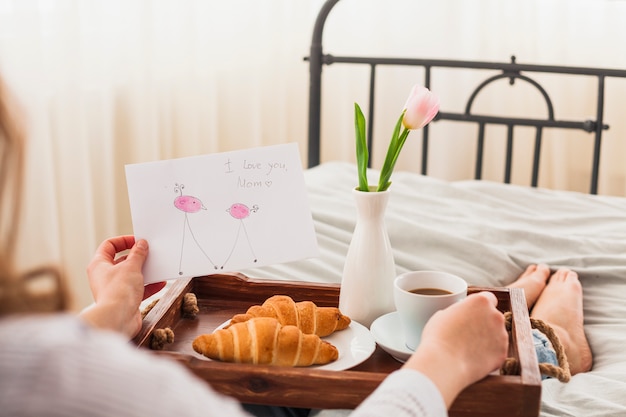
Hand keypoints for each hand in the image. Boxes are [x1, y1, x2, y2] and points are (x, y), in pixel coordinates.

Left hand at [80, 235, 165, 337]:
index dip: (124, 240)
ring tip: (156, 267)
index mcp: (99, 264)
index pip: (109, 245)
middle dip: (137, 257)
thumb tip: (141, 244)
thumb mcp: (132, 266)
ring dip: (145, 271)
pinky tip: (160, 283)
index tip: (137, 241)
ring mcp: (114, 288)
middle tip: (149, 253)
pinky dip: (149, 285)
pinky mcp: (124, 300)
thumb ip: (138, 253)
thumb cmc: (118, 292)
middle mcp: (104, 276)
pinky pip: (138, 288)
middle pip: (122, 260)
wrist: (118, 319)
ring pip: (131, 275)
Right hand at [402, 291, 508, 407]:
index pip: (488, 298)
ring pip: (497, 334)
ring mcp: (502, 335)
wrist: (443, 364)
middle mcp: (495, 315)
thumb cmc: (438, 338)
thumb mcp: (442, 315)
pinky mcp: (502, 353)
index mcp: (480, 301)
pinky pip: (497, 351)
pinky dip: (489, 354)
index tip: (473, 313)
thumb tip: (459, 318)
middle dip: (484, 322)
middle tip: (468, 332)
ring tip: (469, 347)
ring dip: (487, 338)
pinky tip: (473, 358)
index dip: (480, 306)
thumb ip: (458, 312)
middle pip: (494, 316)